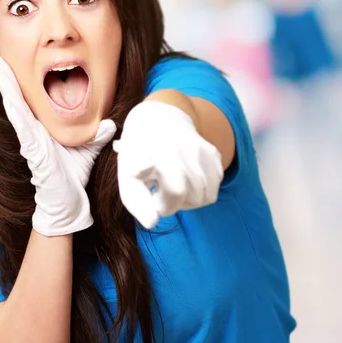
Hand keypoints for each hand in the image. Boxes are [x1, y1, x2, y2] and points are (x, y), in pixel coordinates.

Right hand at [0, 55, 115, 236]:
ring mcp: (30, 139)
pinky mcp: (31, 148)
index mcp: (43, 128)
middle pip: (18, 98)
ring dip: (5, 84)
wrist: (68, 202)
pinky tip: (8, 93)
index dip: (26, 81)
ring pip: (14, 105)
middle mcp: (33, 131)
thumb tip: (110, 122)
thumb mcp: (89, 149)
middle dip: (7, 76)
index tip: (21, 61)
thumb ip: (98, 134)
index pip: (32, 99)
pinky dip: (14, 106)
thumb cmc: (73, 176)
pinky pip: (21, 123)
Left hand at [113, 101, 223, 228]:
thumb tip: (153, 223)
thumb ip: (137, 203)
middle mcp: (183, 151)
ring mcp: (202, 151)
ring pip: (205, 197)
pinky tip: (186, 182)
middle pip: (190, 197)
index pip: (174, 189)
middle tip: (159, 193)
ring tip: (173, 188)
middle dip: (173, 205)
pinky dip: (201, 193)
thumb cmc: (140, 154)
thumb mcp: (127, 177)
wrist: (159, 119)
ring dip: (188, 201)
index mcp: (159, 154)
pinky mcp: (214, 154)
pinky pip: (214, 189)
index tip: (155, 197)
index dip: (166, 202)